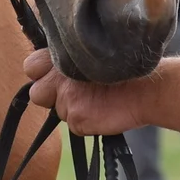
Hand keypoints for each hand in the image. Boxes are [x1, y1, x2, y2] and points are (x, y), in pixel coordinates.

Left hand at [24, 49, 145, 135]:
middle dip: (51, 94)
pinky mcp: (77, 118)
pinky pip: (73, 124)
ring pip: (57, 110)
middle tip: (75, 91)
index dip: (42, 73)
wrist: (147, 89)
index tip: (59, 75)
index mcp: (63, 56)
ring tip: (96, 99)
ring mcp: (68, 99)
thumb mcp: (93, 56)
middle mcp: (61, 77)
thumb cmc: (124, 70)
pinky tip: (102, 110)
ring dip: (71, 107)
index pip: (32, 66)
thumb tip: (50, 69)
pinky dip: (85, 120)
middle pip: (37, 92)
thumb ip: (69, 60)